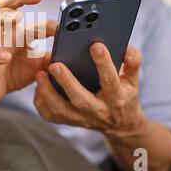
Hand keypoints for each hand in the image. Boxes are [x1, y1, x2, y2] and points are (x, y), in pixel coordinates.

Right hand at [0, 0, 56, 105]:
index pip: (31, 15)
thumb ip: (55, 56)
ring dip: (1, 17)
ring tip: (16, 18)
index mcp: (18, 31)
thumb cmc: (16, 72)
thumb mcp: (40, 64)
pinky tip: (6, 56)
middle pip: (5, 4)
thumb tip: (77, 52)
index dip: (49, 20)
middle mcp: (3, 32)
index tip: (66, 22)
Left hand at [34, 43, 149, 139]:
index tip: (95, 45)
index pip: (110, 80)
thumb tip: (126, 47)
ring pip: (61, 110)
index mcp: (116, 97)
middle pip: (81, 99)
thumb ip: (133, 61)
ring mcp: (81, 118)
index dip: (104, 63)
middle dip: (68, 82)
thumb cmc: (124, 95)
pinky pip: (51, 115)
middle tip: (55, 64)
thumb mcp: (133, 79)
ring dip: (48, 93)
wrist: (120, 125)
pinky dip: (41, 103)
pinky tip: (37, 86)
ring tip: (40, 74)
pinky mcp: (68, 121)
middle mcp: (98, 110)